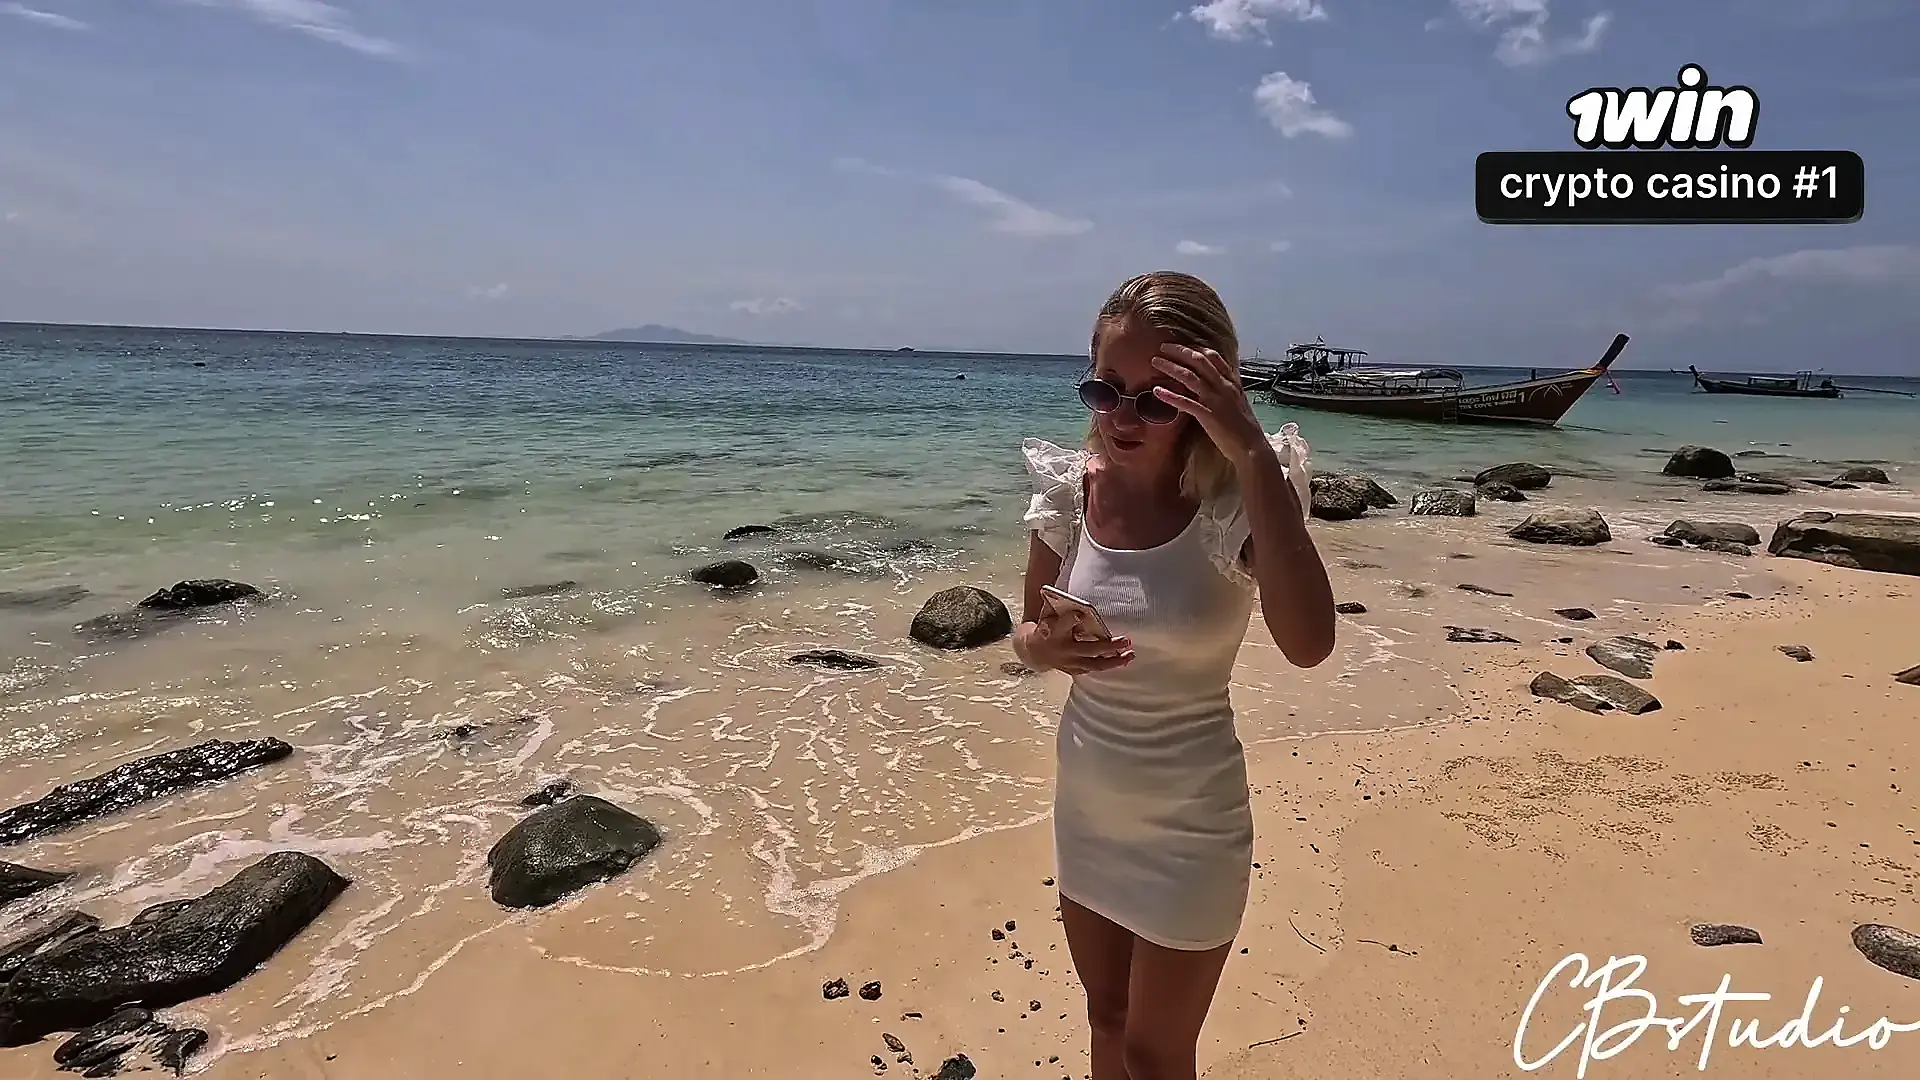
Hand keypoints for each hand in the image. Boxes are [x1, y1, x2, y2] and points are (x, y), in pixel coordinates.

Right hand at [1019, 607, 1132, 675]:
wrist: (1034, 652)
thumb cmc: (1046, 627)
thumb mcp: (1048, 614)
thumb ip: (1059, 606)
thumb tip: (1075, 597)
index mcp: (1053, 633)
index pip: (1062, 626)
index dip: (1070, 620)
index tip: (1080, 613)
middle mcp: (1063, 650)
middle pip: (1088, 649)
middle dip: (1108, 646)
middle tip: (1125, 640)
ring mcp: (1069, 662)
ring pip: (1094, 664)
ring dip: (1114, 660)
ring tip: (1130, 654)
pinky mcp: (1074, 670)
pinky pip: (1093, 669)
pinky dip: (1109, 665)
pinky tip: (1122, 660)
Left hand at [1151, 344, 1269, 469]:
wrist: (1252, 447)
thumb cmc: (1245, 429)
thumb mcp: (1238, 403)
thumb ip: (1226, 391)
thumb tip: (1215, 384)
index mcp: (1231, 383)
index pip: (1214, 357)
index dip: (1196, 348)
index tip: (1182, 345)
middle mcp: (1224, 387)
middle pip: (1199, 361)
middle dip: (1180, 351)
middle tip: (1163, 346)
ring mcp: (1215, 400)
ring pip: (1190, 377)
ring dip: (1170, 367)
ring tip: (1155, 362)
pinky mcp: (1208, 415)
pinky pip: (1185, 402)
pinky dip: (1170, 395)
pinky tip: (1156, 391)